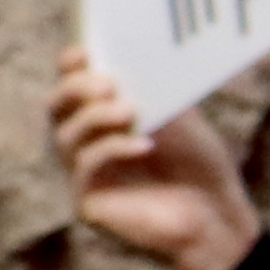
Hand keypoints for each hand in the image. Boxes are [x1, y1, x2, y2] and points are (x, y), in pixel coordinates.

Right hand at [51, 47, 262, 269]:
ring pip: (66, 136)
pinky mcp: (88, 202)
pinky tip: (144, 145)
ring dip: (95, 117)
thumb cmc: (198, 165)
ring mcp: (82, 173)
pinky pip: (85, 167)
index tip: (85, 52)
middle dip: (75, 88)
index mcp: (101, 116)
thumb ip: (154, 88)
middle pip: (54, 107)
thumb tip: (137, 53)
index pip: (70, 84)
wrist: (215, 216)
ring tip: (128, 111)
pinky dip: (112, 149)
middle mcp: (85, 142)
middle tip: (107, 83)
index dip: (70, 66)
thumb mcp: (179, 117)